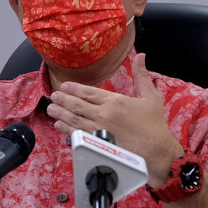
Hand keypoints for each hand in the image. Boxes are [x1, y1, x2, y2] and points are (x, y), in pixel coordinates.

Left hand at [47, 53, 182, 185]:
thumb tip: (140, 55)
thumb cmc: (155, 125)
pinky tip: (59, 126)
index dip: (74, 88)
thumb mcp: (151, 97)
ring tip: (51, 108)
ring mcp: (98, 130)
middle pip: (77, 105)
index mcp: (115, 101)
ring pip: (74, 120)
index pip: (88, 92)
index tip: (64, 86)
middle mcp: (103, 114)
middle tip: (53, 96)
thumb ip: (142, 76)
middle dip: (63, 100)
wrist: (157, 152)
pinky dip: (66, 130)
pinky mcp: (97, 145)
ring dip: (61, 113)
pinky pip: (77, 135)